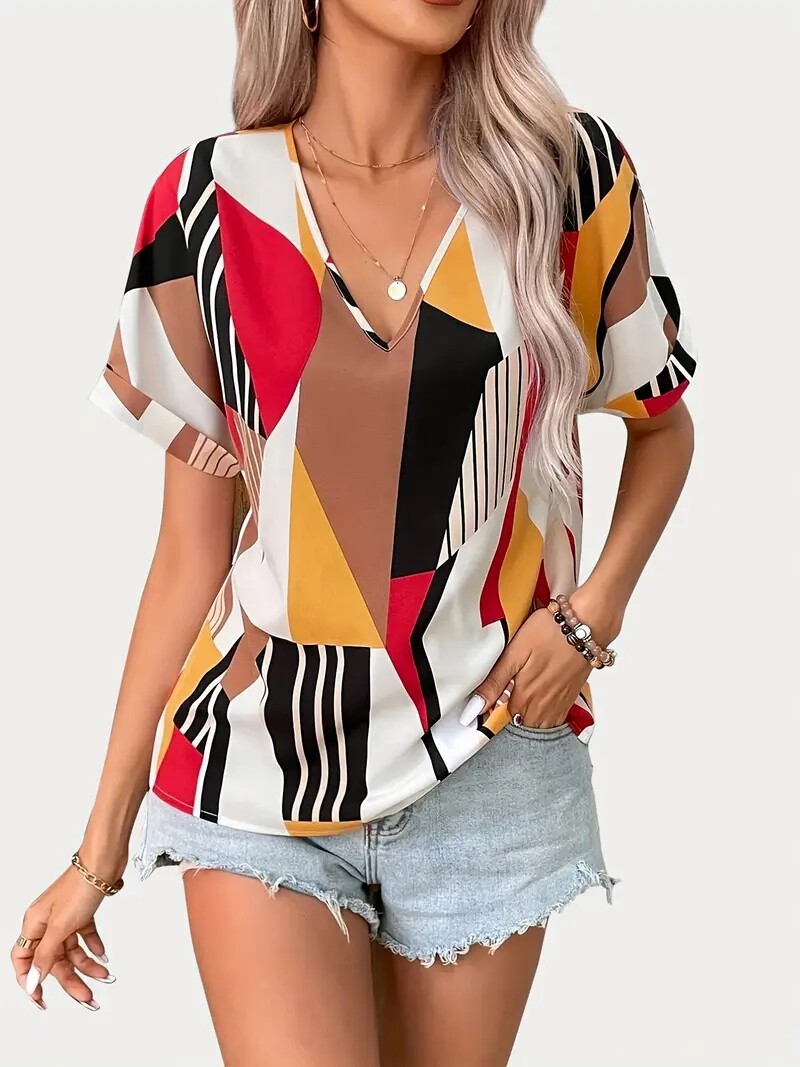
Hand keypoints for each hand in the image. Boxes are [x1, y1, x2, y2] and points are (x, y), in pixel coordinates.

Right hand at [11, 862, 119, 1011]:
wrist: (104, 862)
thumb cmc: (80, 886)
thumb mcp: (60, 926)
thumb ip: (46, 955)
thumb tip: (33, 980)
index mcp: (34, 924)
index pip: (24, 960)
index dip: (30, 981)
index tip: (41, 1000)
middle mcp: (47, 922)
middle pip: (53, 960)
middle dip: (71, 980)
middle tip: (87, 998)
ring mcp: (65, 917)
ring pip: (72, 950)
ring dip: (88, 965)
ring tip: (104, 976)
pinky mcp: (82, 911)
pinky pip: (84, 936)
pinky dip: (93, 946)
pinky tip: (103, 955)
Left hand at [461, 605, 593, 728]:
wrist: (586, 626)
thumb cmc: (549, 633)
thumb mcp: (514, 653)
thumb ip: (494, 683)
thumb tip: (474, 709)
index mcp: (524, 697)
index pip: (500, 720)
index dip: (491, 712)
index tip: (486, 704)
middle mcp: (542, 706)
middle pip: (520, 724)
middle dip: (510, 716)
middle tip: (504, 698)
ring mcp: (558, 704)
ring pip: (538, 724)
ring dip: (528, 718)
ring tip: (521, 700)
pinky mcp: (571, 697)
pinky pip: (555, 719)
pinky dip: (545, 716)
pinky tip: (540, 701)